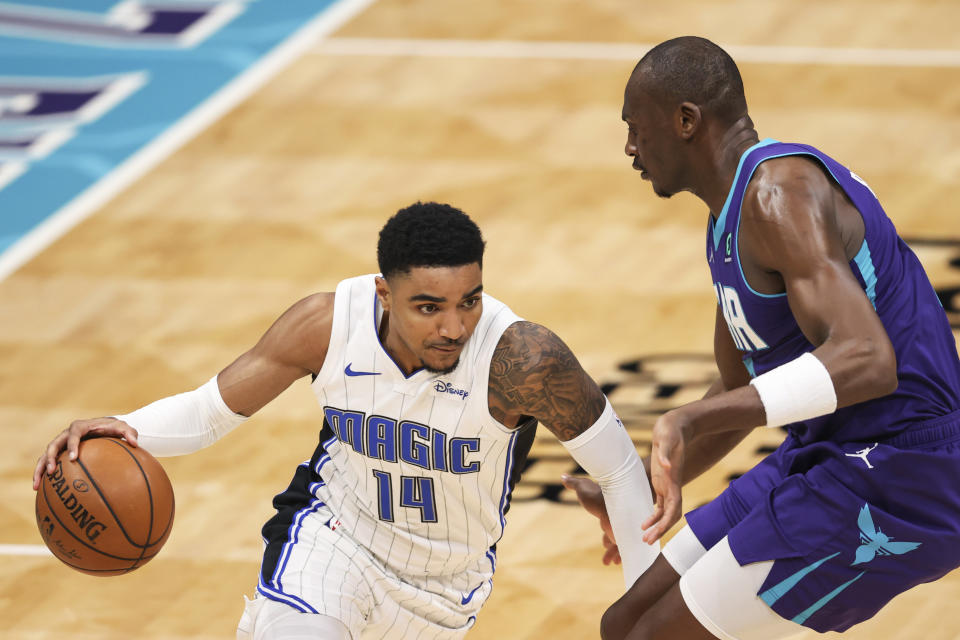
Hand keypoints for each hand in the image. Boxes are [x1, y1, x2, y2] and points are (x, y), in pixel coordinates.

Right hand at [33, 417, 138, 489]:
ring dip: (40, 470)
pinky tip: (40, 491)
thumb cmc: (114, 428)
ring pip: (46, 457)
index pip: (73, 434)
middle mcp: (66, 435)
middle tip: (53, 472)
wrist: (105, 428)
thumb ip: (130, 433)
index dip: (71, 445)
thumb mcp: (124, 428)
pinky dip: (43, 476)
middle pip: (53, 445)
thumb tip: (136, 443)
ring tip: (37, 486)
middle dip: (50, 458)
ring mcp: (61, 445)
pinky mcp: (60, 454)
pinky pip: (49, 464)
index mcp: (80, 427)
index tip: (73, 458)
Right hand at [561, 474, 620, 564]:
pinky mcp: (627, 537)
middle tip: (607, 560)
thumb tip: (563, 476)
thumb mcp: (583, 488)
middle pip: (615, 539)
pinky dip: (620, 557)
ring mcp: (623, 530)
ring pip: (620, 546)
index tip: (605, 545)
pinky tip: (616, 562)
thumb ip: (574, 484)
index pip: (609, 528)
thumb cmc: (598, 494)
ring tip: (609, 562)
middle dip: (611, 548)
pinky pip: (625, 551)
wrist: (613, 500)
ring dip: (614, 554)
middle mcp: (618, 522)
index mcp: (609, 513)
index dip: (607, 537)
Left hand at [641, 410, 687, 542]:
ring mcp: (667, 485)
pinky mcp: (661, 482)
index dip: (665, 522)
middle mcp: (672, 486)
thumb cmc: (671, 431)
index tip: (654, 532)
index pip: (674, 508)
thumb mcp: (668, 439)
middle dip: (660, 529)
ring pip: (664, 512)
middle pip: (670, 515)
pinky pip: (659, 504)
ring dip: (656, 525)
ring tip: (643, 537)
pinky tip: (644, 523)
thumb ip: (667, 452)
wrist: (674, 425)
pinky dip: (653, 515)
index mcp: (673, 480)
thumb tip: (667, 465)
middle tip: (645, 541)